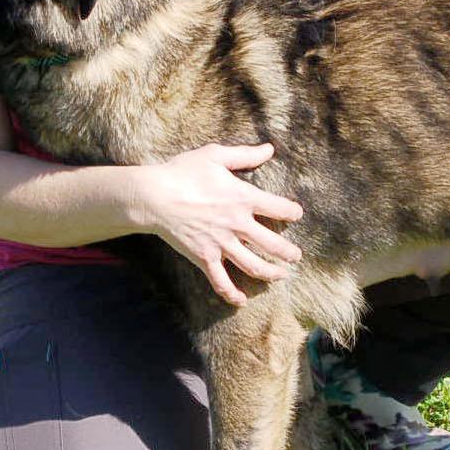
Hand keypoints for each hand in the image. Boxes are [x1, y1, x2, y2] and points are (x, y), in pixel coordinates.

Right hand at [135, 143, 302, 304]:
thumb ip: (245, 154)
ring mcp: (221, 244)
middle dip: (288, 252)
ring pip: (253, 266)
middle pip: (273, 244)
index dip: (292, 212)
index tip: (296, 215)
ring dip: (271, 273)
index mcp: (243, 198)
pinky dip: (232, 294)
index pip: (280, 208)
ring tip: (281, 276)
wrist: (154, 196)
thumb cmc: (183, 172)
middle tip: (295, 256)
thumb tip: (270, 148)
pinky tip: (241, 301)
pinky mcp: (204, 257)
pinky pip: (220, 281)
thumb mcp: (215, 156)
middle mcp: (237, 224)